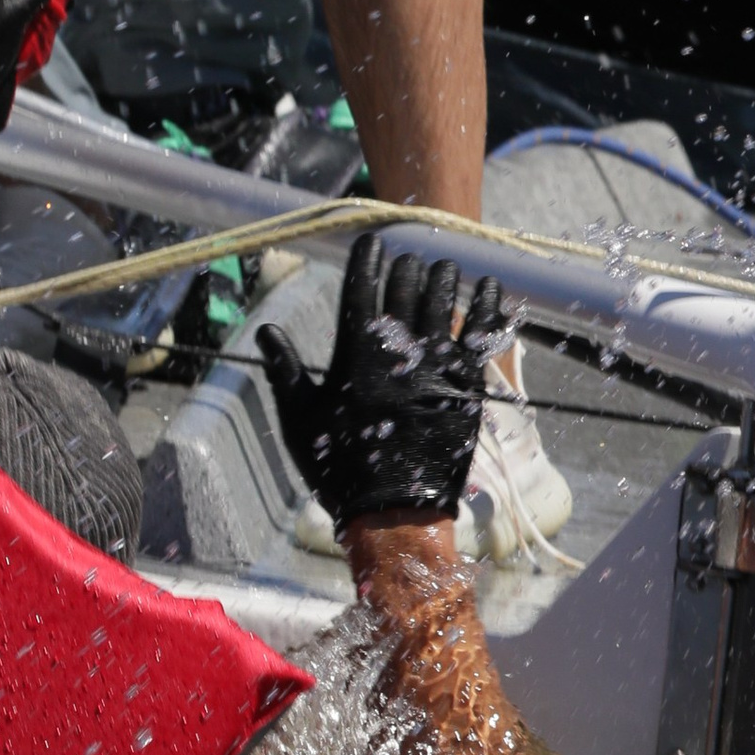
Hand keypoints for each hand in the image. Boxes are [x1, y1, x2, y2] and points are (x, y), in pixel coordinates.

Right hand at [258, 234, 509, 535]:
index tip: (372, 242)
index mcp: (354, 355)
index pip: (360, 288)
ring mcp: (434, 366)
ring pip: (442, 301)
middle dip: (405, 266)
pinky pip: (479, 333)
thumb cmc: (341, 467)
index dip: (366, 259)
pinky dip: (486, 305)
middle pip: (404, 287)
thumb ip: (285, 372)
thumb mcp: (300, 420)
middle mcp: (395, 351)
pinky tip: (488, 285)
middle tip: (408, 258)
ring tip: (443, 264)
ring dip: (442, 276)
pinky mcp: (465, 385)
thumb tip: (266, 332)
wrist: (393, 512)